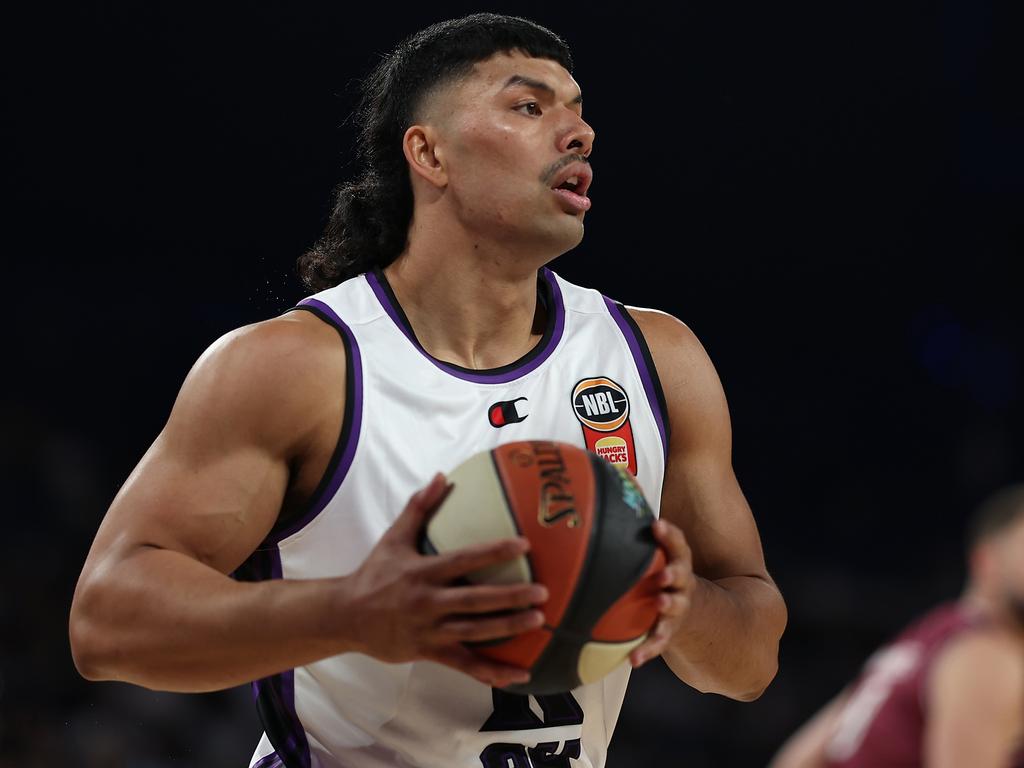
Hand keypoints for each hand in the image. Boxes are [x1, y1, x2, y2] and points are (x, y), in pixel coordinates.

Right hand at [342, 473, 547, 687]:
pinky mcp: (429, 653)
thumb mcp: (394, 538)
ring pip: (474, 632)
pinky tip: (520, 674)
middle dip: (510, 597)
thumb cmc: (374, 574)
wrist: (345, 617)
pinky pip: (465, 665)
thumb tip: (441, 477)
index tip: (523, 544)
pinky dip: (493, 672)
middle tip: (542, 592)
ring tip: (538, 621)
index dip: (493, 551)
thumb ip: (418, 508)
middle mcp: (428, 602)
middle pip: (475, 600)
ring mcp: (429, 630)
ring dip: (507, 628)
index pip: (463, 559)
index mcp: (422, 572)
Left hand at [629, 518, 694, 667]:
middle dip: (673, 574)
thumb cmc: (659, 575)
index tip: (657, 524)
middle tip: (664, 574)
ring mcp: (676, 609)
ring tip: (660, 605)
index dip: (669, 534)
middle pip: (680, 577)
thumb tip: (599, 509)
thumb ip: (634, 539)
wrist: (685, 610)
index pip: (677, 544)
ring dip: (668, 607)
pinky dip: (647, 651)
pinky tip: (634, 659)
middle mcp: (680, 584)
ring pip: (674, 609)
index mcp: (677, 562)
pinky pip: (657, 643)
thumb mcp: (654, 557)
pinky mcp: (667, 632)